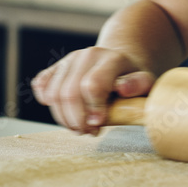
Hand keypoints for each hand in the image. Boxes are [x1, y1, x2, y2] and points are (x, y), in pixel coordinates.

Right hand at [31, 47, 154, 133]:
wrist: (121, 63)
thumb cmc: (133, 80)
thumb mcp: (146, 83)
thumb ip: (139, 85)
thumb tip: (122, 89)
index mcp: (112, 58)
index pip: (93, 85)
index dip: (93, 109)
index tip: (98, 125)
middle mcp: (88, 55)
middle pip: (70, 93)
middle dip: (77, 120)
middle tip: (89, 132)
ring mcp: (69, 60)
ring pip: (54, 94)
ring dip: (64, 118)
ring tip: (80, 126)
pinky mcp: (56, 67)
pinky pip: (41, 85)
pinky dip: (46, 102)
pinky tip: (63, 111)